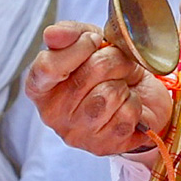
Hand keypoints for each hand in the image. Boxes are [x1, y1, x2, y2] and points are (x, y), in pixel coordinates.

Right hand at [25, 21, 173, 155]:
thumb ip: (71, 34)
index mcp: (41, 86)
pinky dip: (134, 104)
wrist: (140, 98)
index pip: (47, 67)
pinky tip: (126, 106)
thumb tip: (52, 33)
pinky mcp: (102, 147)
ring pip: (110, 94)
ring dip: (124, 83)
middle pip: (91, 71)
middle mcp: (52, 114)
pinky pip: (126, 113)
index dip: (79, 47)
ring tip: (121, 86)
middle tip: (118, 63)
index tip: (94, 40)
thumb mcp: (91, 43)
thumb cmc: (109, 71)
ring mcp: (76, 134)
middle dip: (114, 59)